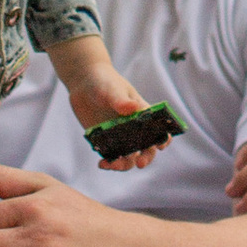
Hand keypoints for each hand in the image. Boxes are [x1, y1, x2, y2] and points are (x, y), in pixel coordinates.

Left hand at [48, 39, 164, 168]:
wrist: (84, 83)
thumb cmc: (105, 81)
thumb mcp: (113, 88)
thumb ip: (121, 100)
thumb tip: (132, 108)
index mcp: (143, 114)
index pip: (159, 129)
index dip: (163, 139)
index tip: (159, 146)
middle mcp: (134, 128)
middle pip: (146, 148)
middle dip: (146, 158)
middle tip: (139, 163)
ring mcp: (120, 136)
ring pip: (128, 157)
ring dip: (124, 164)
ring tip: (113, 165)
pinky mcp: (105, 141)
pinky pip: (110, 156)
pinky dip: (108, 163)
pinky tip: (102, 163)